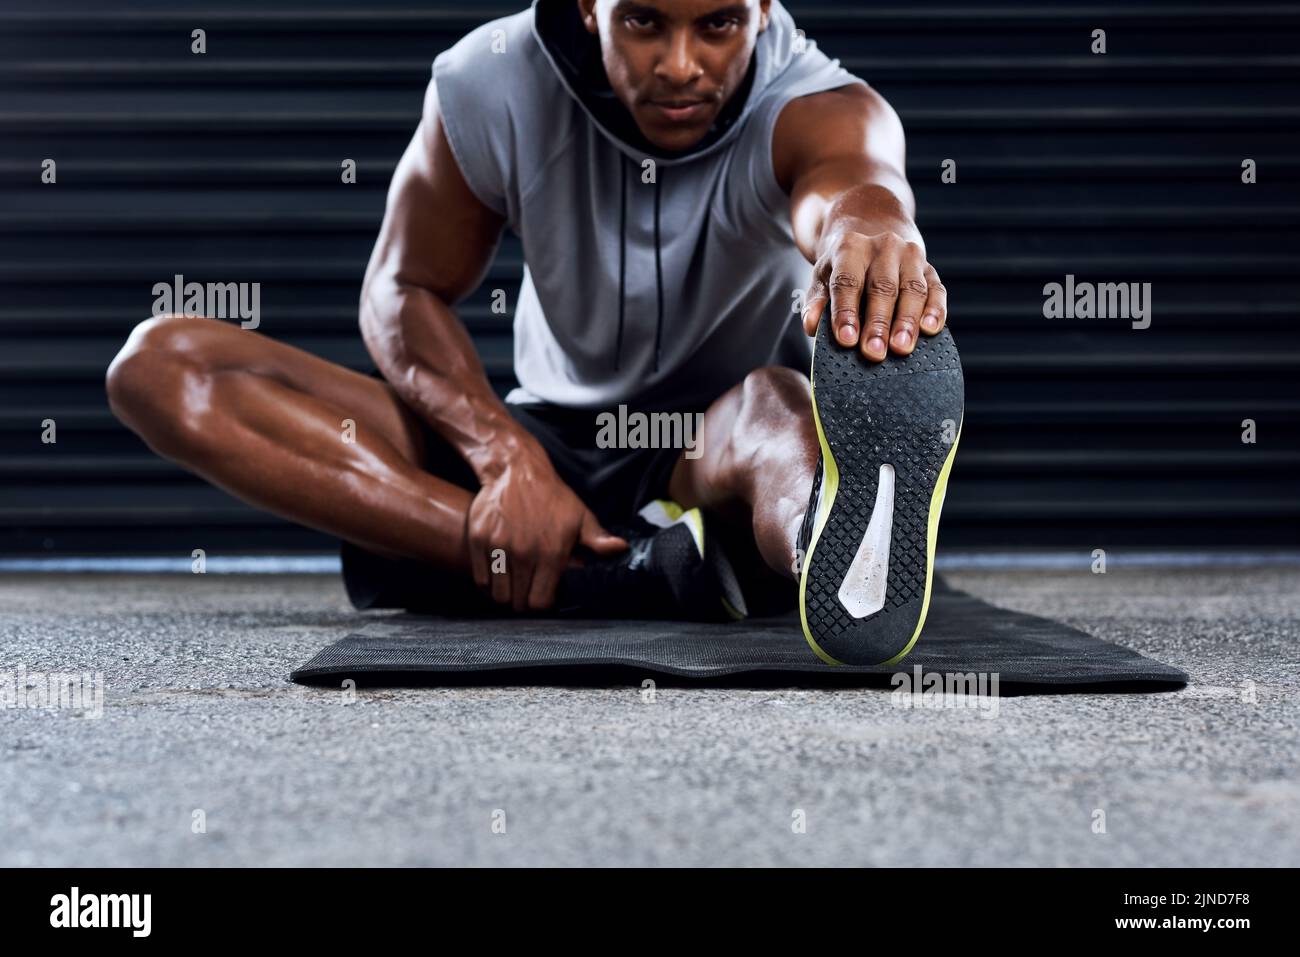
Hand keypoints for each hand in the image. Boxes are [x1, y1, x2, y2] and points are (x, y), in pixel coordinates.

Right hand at [465, 440, 626, 610]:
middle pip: (519, 603)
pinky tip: (499, 577)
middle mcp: (523, 553)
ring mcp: (498, 548)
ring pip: (498, 595)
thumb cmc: (551, 496)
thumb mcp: (580, 516)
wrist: (516, 470)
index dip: (543, 603)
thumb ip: (598, 540)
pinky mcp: (479, 541)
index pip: (540, 603)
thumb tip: (621, 549)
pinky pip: (480, 580)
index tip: (544, 596)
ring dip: (506, 595)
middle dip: (525, 602)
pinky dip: (488, 584)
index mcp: (551, 553)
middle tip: (528, 591)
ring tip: (514, 585)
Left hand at [801, 227, 946, 361]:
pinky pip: (937, 290)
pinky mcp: (930, 269)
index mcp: (851, 248)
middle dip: (878, 322)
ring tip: (901, 348)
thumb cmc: (844, 268)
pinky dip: (936, 310)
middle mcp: (884, 247)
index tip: (846, 340)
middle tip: (874, 352)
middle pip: (883, 287)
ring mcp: (911, 256)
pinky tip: (930, 330)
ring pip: (913, 289)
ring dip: (907, 321)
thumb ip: (816, 302)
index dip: (846, 312)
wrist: (874, 234)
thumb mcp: (823, 278)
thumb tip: (812, 325)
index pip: (847, 282)